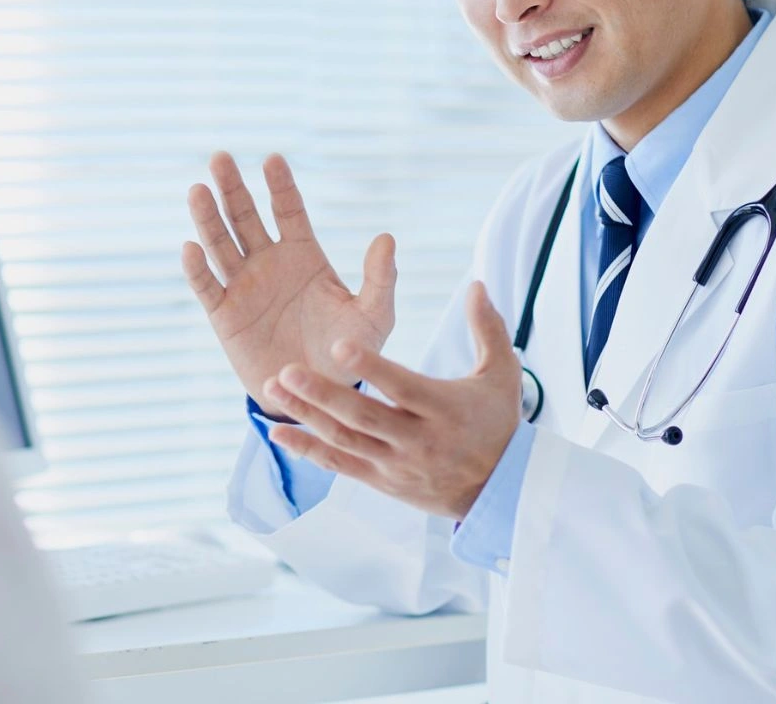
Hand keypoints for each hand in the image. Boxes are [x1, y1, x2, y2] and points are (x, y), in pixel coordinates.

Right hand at [181, 152, 396, 419]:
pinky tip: (190, 247)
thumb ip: (380, 279)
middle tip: (220, 158)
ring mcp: (244, 286)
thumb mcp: (373, 316)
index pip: (289, 211)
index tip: (272, 160)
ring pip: (221, 244)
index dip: (280, 186)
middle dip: (233, 188)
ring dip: (208, 218)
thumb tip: (386, 237)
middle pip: (246, 217)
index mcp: (304, 255)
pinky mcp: (225, 315)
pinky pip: (207, 287)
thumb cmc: (348, 353)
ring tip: (197, 190)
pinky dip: (197, 268)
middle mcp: (269, 263)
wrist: (317, 396)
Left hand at [258, 281, 520, 520]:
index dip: (371, 367)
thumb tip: (477, 283)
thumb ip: (488, 328)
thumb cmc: (498, 423)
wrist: (501, 490)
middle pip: (363, 416)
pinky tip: (278, 431)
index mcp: (443, 408)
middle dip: (322, 394)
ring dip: (306, 415)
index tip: (339, 345)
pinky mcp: (382, 482)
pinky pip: (339, 465)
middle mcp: (417, 439)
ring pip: (344, 440)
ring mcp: (396, 464)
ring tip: (272, 388)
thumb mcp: (502, 374)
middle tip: (286, 370)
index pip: (402, 386)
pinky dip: (307, 449)